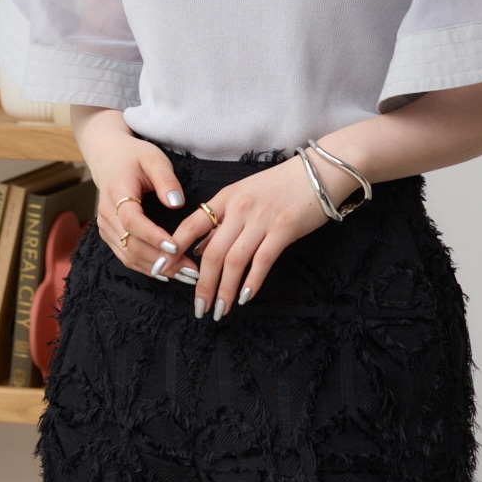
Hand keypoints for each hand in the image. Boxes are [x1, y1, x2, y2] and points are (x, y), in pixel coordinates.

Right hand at [79, 120, 199, 284]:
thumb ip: (166, 180)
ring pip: (128, 255)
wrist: (108, 157)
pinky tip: (168, 272)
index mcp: (117, 191)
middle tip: (191, 270)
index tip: (176, 246)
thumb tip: (177, 204)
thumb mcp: (154, 158)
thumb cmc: (134, 156)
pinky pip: (126, 256)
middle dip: (161, 260)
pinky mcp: (109, 234)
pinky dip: (147, 267)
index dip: (153, 236)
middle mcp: (106, 213)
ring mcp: (105, 226)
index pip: (132, 220)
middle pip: (130, 244)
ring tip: (185, 275)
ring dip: (156, 269)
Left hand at [170, 155, 333, 318]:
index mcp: (226, 198)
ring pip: (234, 260)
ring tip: (219, 310)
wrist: (320, 171)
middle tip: (198, 307)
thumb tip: (199, 249)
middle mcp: (240, 208)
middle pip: (212, 252)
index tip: (161, 269)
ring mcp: (262, 218)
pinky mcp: (284, 229)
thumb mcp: (244, 195)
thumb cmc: (281, 185)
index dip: (173, 248)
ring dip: (225, 289)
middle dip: (202, 284)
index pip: (191, 225)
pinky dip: (252, 281)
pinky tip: (245, 297)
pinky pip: (262, 260)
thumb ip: (221, 220)